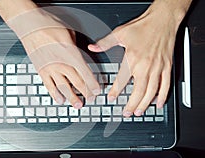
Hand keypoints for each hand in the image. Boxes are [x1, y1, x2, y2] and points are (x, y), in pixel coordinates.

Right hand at [13, 9, 100, 108]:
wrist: (29, 25)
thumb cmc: (48, 25)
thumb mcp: (69, 33)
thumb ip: (76, 47)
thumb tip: (80, 54)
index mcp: (71, 53)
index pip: (86, 73)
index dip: (93, 84)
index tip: (97, 91)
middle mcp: (61, 63)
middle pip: (77, 83)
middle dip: (86, 93)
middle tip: (90, 99)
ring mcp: (50, 68)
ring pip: (64, 88)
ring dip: (72, 98)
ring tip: (78, 105)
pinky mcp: (41, 70)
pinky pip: (49, 86)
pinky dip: (54, 95)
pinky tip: (59, 100)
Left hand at [88, 0, 188, 115]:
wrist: (162, 20)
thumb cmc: (143, 26)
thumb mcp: (120, 33)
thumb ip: (105, 43)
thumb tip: (93, 48)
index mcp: (132, 59)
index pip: (122, 80)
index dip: (116, 91)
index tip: (111, 98)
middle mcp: (145, 66)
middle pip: (138, 91)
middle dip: (131, 105)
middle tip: (126, 113)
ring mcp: (157, 68)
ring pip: (151, 92)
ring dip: (144, 104)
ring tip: (138, 112)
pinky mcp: (167, 67)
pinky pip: (166, 85)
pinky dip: (162, 96)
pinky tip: (158, 103)